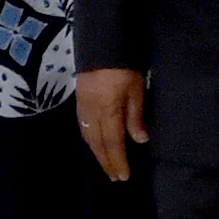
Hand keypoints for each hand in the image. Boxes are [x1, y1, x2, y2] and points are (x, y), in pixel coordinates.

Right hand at [73, 66, 147, 182]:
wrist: (101, 41)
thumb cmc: (124, 65)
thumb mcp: (136, 88)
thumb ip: (136, 115)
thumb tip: (140, 140)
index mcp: (108, 111)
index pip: (113, 143)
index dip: (118, 161)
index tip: (123, 177)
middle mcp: (92, 113)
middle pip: (98, 143)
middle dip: (106, 162)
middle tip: (114, 178)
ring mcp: (83, 105)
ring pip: (88, 136)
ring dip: (97, 152)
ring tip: (105, 164)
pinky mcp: (79, 98)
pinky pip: (82, 125)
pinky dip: (88, 139)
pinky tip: (93, 141)